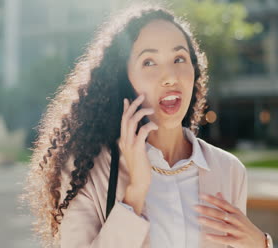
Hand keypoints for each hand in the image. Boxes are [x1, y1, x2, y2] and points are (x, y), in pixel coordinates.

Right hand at [119, 94, 157, 213]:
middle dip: (134, 105)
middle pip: (126, 117)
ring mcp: (129, 144)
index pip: (123, 120)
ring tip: (150, 109)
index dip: (126, 108)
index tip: (128, 99)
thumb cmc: (140, 167)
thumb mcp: (136, 151)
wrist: (139, 181)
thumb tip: (141, 131)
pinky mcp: (137, 148)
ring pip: (132, 121)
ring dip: (141, 112)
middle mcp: (124, 140)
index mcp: (123, 139)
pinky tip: (154, 125)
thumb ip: (137, 141)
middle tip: (141, 96)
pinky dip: (148, 125)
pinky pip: (142, 131)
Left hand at [194, 192, 265, 247]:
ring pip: (222, 225)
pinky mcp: (237, 241)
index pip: (222, 203)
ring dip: (209, 222)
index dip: (212, 199)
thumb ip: (227, 204)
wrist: (259, 241)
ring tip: (198, 219)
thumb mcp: (238, 213)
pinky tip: (206, 235)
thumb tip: (218, 193)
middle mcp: (236, 220)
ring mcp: (237, 230)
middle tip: (195, 207)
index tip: (201, 195)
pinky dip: (216, 237)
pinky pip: (225, 239)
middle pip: (220, 213)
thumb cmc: (245, 226)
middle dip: (207, 210)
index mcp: (235, 212)